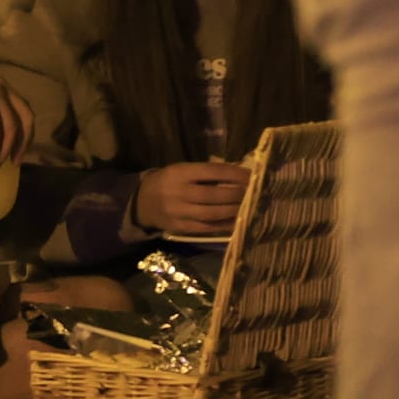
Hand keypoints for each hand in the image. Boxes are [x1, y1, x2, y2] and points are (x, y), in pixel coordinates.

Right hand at [131, 162, 250, 235]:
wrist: (142, 202)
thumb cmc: (168, 181)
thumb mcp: (182, 170)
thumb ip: (206, 173)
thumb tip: (239, 175)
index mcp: (180, 173)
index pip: (213, 172)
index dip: (235, 174)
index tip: (253, 175)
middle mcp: (179, 192)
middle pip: (214, 195)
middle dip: (238, 194)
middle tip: (256, 193)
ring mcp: (180, 213)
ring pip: (212, 214)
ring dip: (234, 211)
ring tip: (250, 207)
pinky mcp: (181, 228)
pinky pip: (207, 228)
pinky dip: (225, 225)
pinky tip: (238, 221)